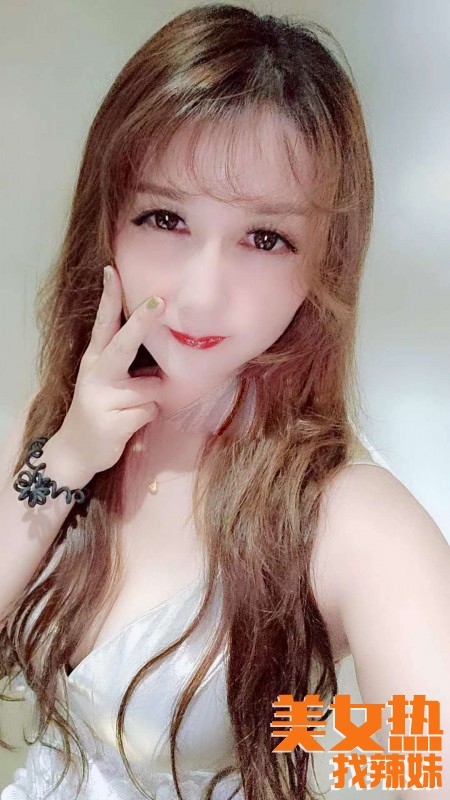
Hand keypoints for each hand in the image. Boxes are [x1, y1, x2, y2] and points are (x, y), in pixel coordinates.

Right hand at [56, 264, 164, 476]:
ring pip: (151, 387)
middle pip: (123, 344)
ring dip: (151, 399)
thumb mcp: (105, 380)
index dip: (110, 297)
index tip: (113, 272)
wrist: (76, 450)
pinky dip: (148, 417)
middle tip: (159, 301)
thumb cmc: (101, 408)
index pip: (103, 322)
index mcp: (95, 359)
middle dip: (142, 322)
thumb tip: (162, 343)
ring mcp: (102, 398)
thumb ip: (125, 362)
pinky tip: (130, 424)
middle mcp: (96, 374)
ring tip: (131, 409)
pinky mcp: (112, 422)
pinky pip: (150, 410)